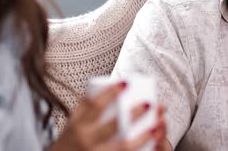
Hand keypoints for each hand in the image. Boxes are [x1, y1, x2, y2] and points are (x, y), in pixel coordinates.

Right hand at [50, 82, 167, 150]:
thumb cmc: (70, 140)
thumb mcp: (73, 121)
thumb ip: (86, 107)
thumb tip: (104, 86)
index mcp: (78, 124)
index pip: (93, 105)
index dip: (110, 93)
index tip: (126, 83)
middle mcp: (86, 140)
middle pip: (113, 126)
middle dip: (133, 114)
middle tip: (149, 104)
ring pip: (123, 147)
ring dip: (142, 136)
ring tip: (157, 126)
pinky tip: (153, 145)